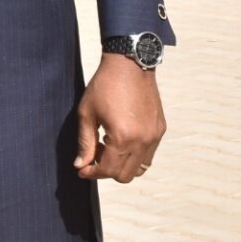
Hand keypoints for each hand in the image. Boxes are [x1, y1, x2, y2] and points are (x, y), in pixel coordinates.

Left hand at [74, 54, 165, 182]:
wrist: (130, 65)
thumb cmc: (104, 86)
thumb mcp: (87, 114)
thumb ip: (84, 142)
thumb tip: (80, 165)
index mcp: (123, 138)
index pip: (108, 170)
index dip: (92, 173)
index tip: (82, 169)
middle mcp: (143, 141)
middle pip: (125, 175)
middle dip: (106, 171)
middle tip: (93, 156)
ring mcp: (154, 137)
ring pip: (140, 169)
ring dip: (122, 165)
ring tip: (106, 147)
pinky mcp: (160, 130)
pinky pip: (148, 155)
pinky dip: (134, 156)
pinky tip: (119, 139)